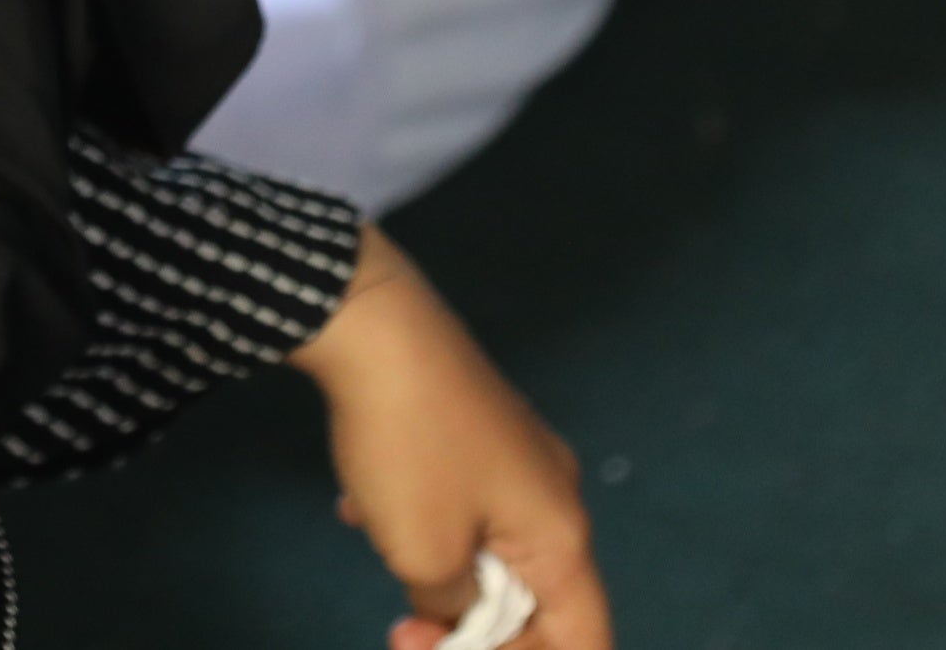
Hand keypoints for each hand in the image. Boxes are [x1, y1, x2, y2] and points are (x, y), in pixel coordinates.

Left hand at [291, 227, 611, 649]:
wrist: (373, 326)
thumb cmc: (409, 448)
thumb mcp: (425, 557)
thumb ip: (453, 608)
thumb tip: (456, 607)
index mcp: (561, 534)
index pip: (585, 636)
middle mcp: (553, 493)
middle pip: (533, 598)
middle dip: (470, 626)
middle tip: (401, 630)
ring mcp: (516, 454)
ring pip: (489, 547)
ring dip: (436, 571)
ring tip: (380, 550)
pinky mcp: (474, 427)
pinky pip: (459, 501)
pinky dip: (417, 521)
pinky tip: (361, 508)